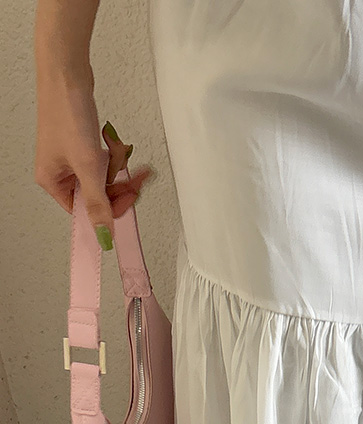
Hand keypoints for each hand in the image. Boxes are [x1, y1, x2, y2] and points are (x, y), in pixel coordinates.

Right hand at [34, 66, 153, 248]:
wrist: (67, 75)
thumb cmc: (67, 113)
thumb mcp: (87, 165)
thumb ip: (97, 203)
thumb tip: (104, 235)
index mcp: (52, 183)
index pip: (85, 212)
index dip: (110, 209)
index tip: (130, 201)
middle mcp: (59, 173)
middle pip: (98, 195)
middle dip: (117, 183)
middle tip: (136, 177)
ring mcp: (71, 159)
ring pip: (104, 178)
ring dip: (116, 165)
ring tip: (115, 148)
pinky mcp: (82, 145)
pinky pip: (105, 161)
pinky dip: (112, 154)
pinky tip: (112, 141)